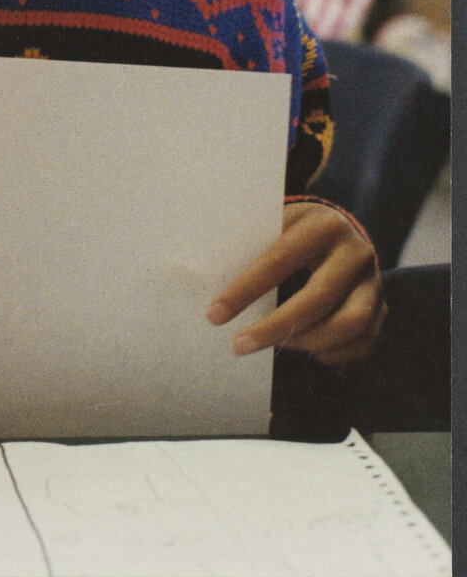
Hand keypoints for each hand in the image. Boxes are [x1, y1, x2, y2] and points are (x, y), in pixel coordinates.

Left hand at [207, 202, 384, 365]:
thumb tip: (194, 273)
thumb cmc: (288, 228)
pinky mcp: (382, 305)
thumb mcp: (269, 223)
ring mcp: (374, 281)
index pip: (278, 261)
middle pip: (319, 298)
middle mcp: (355, 251)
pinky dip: (335, 353)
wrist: (337, 227)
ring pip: (351, 323)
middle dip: (275, 327)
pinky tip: (305, 351)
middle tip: (239, 345)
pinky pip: (365, 340)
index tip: (214, 315)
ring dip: (307, 342)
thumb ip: (242, 244)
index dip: (244, 290)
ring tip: (274, 345)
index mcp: (321, 225)